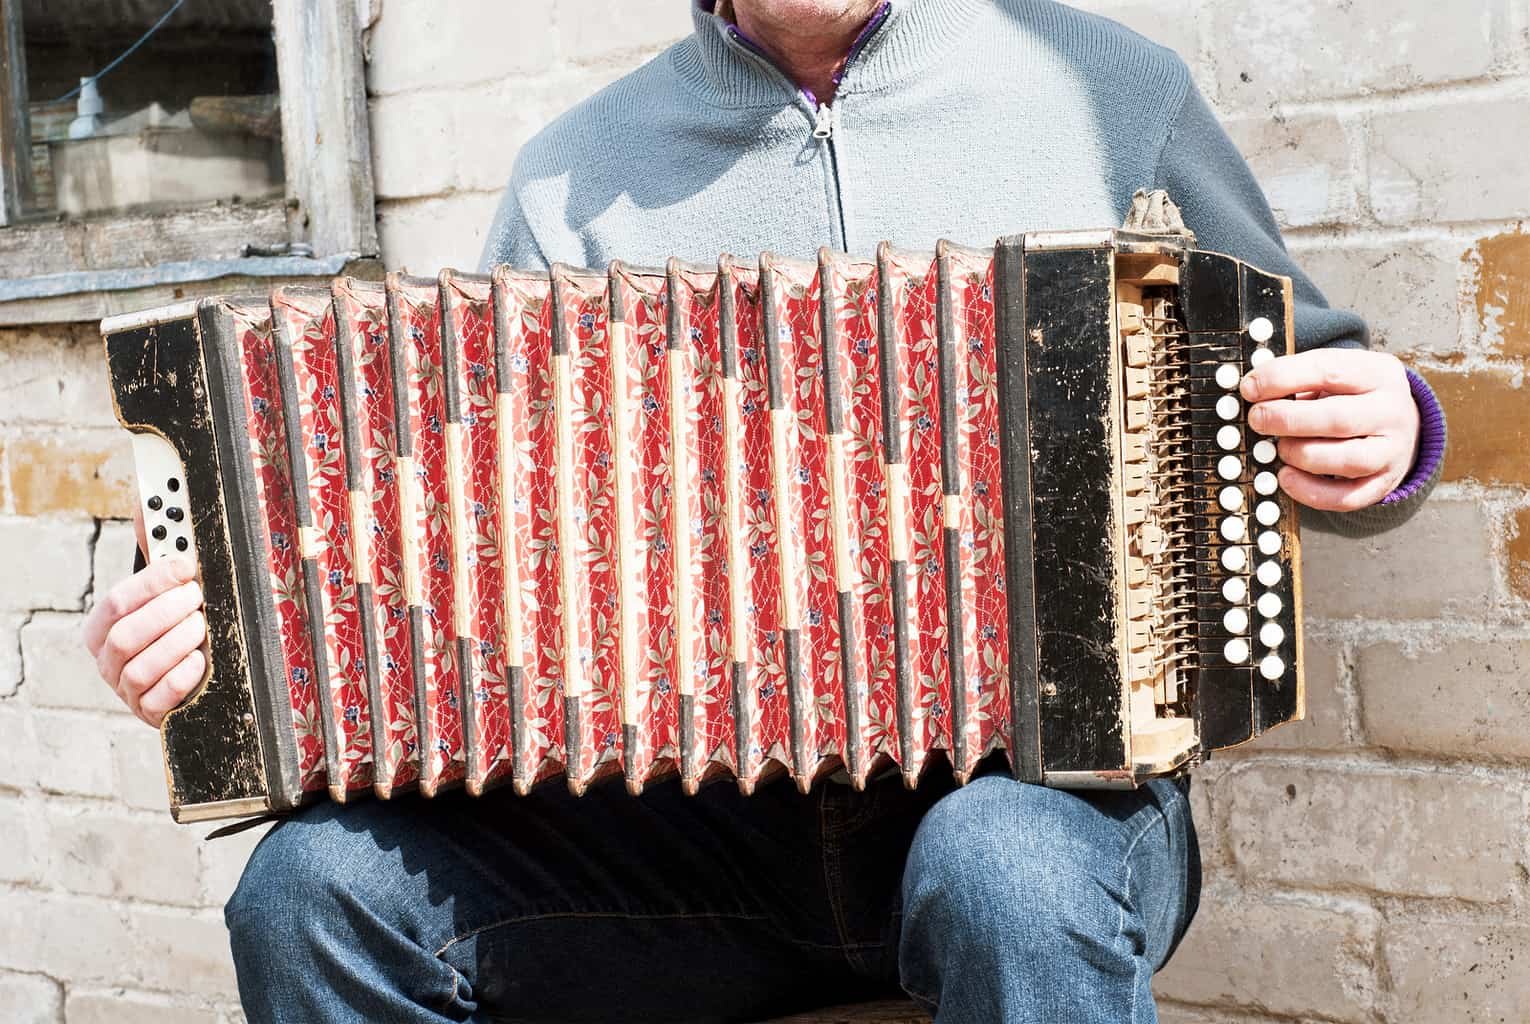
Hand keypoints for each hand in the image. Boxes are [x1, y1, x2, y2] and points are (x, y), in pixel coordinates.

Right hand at [83, 509, 206, 726]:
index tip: (188, 565)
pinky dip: (181, 678)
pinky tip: (198, 661)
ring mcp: (125, 690)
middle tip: (198, 597)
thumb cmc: (174, 628)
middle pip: (126, 634)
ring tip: (201, 627)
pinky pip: (158, 700)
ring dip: (177, 642)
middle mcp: (107, 660)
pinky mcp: (149, 714)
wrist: (190, 678)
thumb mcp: (164, 592)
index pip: (117, 600)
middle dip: (167, 612)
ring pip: (141, 667)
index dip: (154, 580)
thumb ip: (155, 554)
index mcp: (102, 627)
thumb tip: (147, 504)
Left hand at [1240, 348, 1419, 512]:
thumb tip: (1253, 389)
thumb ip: (1301, 377)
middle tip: (1257, 419)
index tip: (1250, 388)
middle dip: (1287, 420)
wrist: (1404, 424)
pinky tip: (1286, 478)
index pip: (1328, 371)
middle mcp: (1390, 412)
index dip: (1282, 379)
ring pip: (1345, 460)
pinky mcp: (1383, 483)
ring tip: (1280, 447)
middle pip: (1336, 419)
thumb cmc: (1355, 395)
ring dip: (1300, 455)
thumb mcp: (1339, 373)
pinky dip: (1310, 492)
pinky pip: (1346, 497)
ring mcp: (1391, 451)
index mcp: (1377, 374)